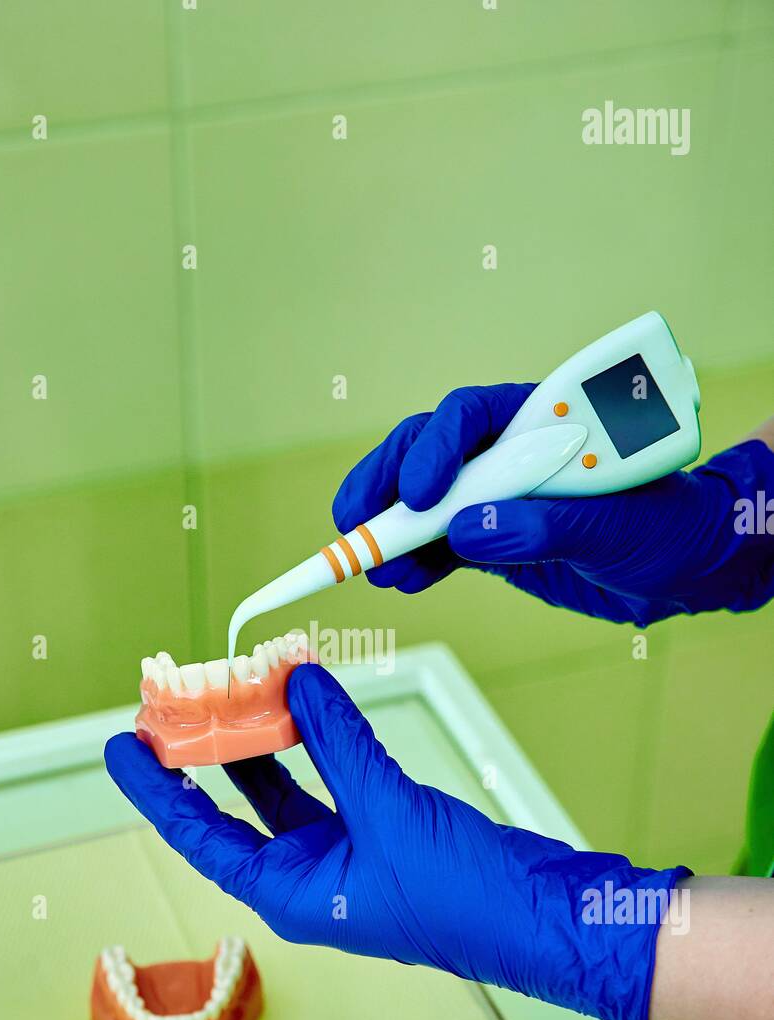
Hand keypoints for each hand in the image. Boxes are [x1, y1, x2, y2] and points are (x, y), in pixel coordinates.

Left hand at [105, 665, 687, 1019]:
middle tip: (179, 703)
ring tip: (237, 688)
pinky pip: (333, 777)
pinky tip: (304, 701)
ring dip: (263, 741)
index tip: (124, 747)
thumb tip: (297, 683)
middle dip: (207, 756)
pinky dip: (318, 739)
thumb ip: (339, 744)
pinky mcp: (383, 831)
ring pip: (284, 789)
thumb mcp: (389, 812)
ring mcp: (347, 855)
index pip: (203, 838)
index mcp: (292, 894)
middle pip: (237, 810)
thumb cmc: (464, 898)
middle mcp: (309, 878)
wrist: (543, 914)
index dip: (159, 791)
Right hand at [334, 382, 773, 623]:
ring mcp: (495, 496)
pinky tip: (401, 581)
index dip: (435, 448)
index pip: (470, 415)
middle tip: (357, 526)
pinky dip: (414, 562)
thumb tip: (471, 530)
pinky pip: (438, 544)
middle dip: (385, 484)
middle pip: (426, 452)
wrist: (684, 568)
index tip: (420, 493)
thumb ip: (547, 525)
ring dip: (391, 533)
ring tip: (376, 568)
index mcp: (542, 420)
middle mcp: (509, 451)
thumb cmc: (668, 524)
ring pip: (422, 500)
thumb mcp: (617, 525)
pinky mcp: (491, 538)